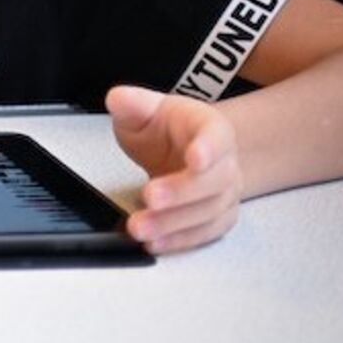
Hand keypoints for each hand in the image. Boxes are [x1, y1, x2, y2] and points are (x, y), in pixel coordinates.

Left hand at [107, 84, 242, 252]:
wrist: (183, 148)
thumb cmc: (166, 128)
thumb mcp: (145, 110)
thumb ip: (132, 104)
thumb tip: (117, 98)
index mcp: (211, 128)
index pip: (216, 137)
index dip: (208, 148)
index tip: (196, 157)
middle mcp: (225, 163)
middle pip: (213, 181)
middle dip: (181, 192)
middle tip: (150, 197)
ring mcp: (223, 193)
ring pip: (208, 213)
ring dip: (174, 223)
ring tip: (140, 227)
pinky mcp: (216, 218)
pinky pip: (203, 234)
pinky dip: (179, 241)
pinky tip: (154, 243)